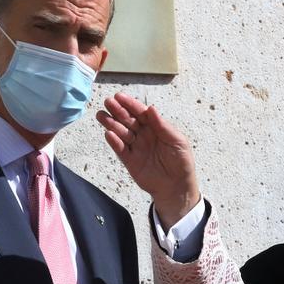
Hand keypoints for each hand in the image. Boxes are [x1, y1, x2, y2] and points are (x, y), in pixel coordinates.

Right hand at [95, 92, 198, 228]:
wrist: (177, 187)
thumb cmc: (181, 161)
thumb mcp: (176, 140)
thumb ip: (162, 125)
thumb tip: (150, 108)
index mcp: (155, 127)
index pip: (141, 112)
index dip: (130, 104)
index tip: (119, 96)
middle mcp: (143, 135)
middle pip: (128, 120)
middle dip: (118, 111)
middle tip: (108, 102)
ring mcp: (136, 147)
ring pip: (121, 133)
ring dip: (111, 124)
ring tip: (101, 116)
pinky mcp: (130, 161)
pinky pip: (120, 149)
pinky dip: (114, 142)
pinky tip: (108, 134)